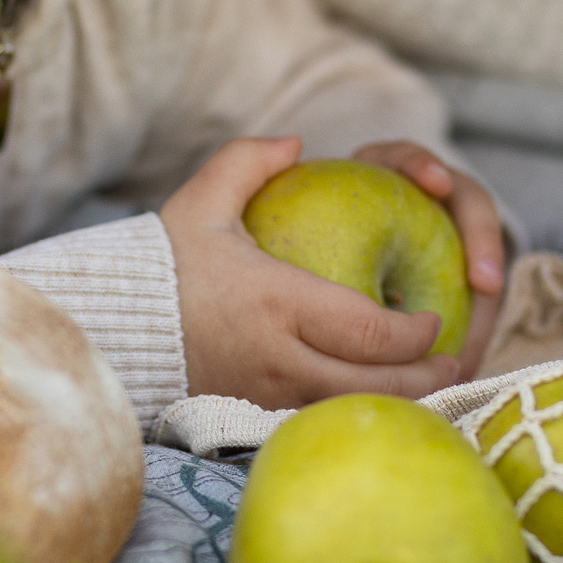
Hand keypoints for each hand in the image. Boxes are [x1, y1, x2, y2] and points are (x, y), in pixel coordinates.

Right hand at [159, 136, 489, 410]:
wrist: (111, 328)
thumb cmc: (161, 264)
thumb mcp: (201, 202)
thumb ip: (248, 161)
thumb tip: (296, 143)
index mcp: (278, 301)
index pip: (371, 331)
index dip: (416, 333)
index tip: (431, 319)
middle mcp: (279, 357)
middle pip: (377, 385)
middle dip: (426, 377)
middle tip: (451, 359)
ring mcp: (266, 395)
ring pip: (352, 411)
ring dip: (398, 402)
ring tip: (426, 383)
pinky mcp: (253, 416)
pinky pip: (320, 420)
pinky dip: (354, 412)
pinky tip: (372, 400)